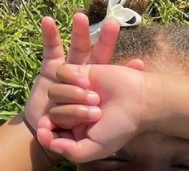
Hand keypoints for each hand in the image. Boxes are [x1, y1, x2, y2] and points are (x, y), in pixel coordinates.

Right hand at [22, 13, 119, 137]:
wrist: (49, 134)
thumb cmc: (75, 132)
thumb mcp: (96, 135)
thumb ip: (113, 124)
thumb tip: (121, 116)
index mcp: (100, 88)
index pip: (116, 75)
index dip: (127, 69)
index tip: (139, 64)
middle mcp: (86, 76)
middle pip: (97, 54)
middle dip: (105, 40)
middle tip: (113, 25)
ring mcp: (68, 72)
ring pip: (76, 49)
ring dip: (80, 32)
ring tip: (82, 18)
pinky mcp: (49, 70)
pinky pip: (50, 50)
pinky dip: (49, 34)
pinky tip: (49, 21)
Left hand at [37, 62, 148, 162]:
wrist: (139, 101)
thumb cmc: (120, 127)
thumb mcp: (97, 148)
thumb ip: (72, 152)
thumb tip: (47, 141)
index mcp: (76, 132)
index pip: (49, 133)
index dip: (45, 132)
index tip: (47, 129)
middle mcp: (73, 112)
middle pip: (52, 113)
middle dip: (72, 113)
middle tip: (97, 113)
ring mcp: (74, 92)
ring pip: (54, 93)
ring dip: (74, 95)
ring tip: (96, 98)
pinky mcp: (78, 73)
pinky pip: (60, 73)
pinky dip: (72, 78)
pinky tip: (88, 82)